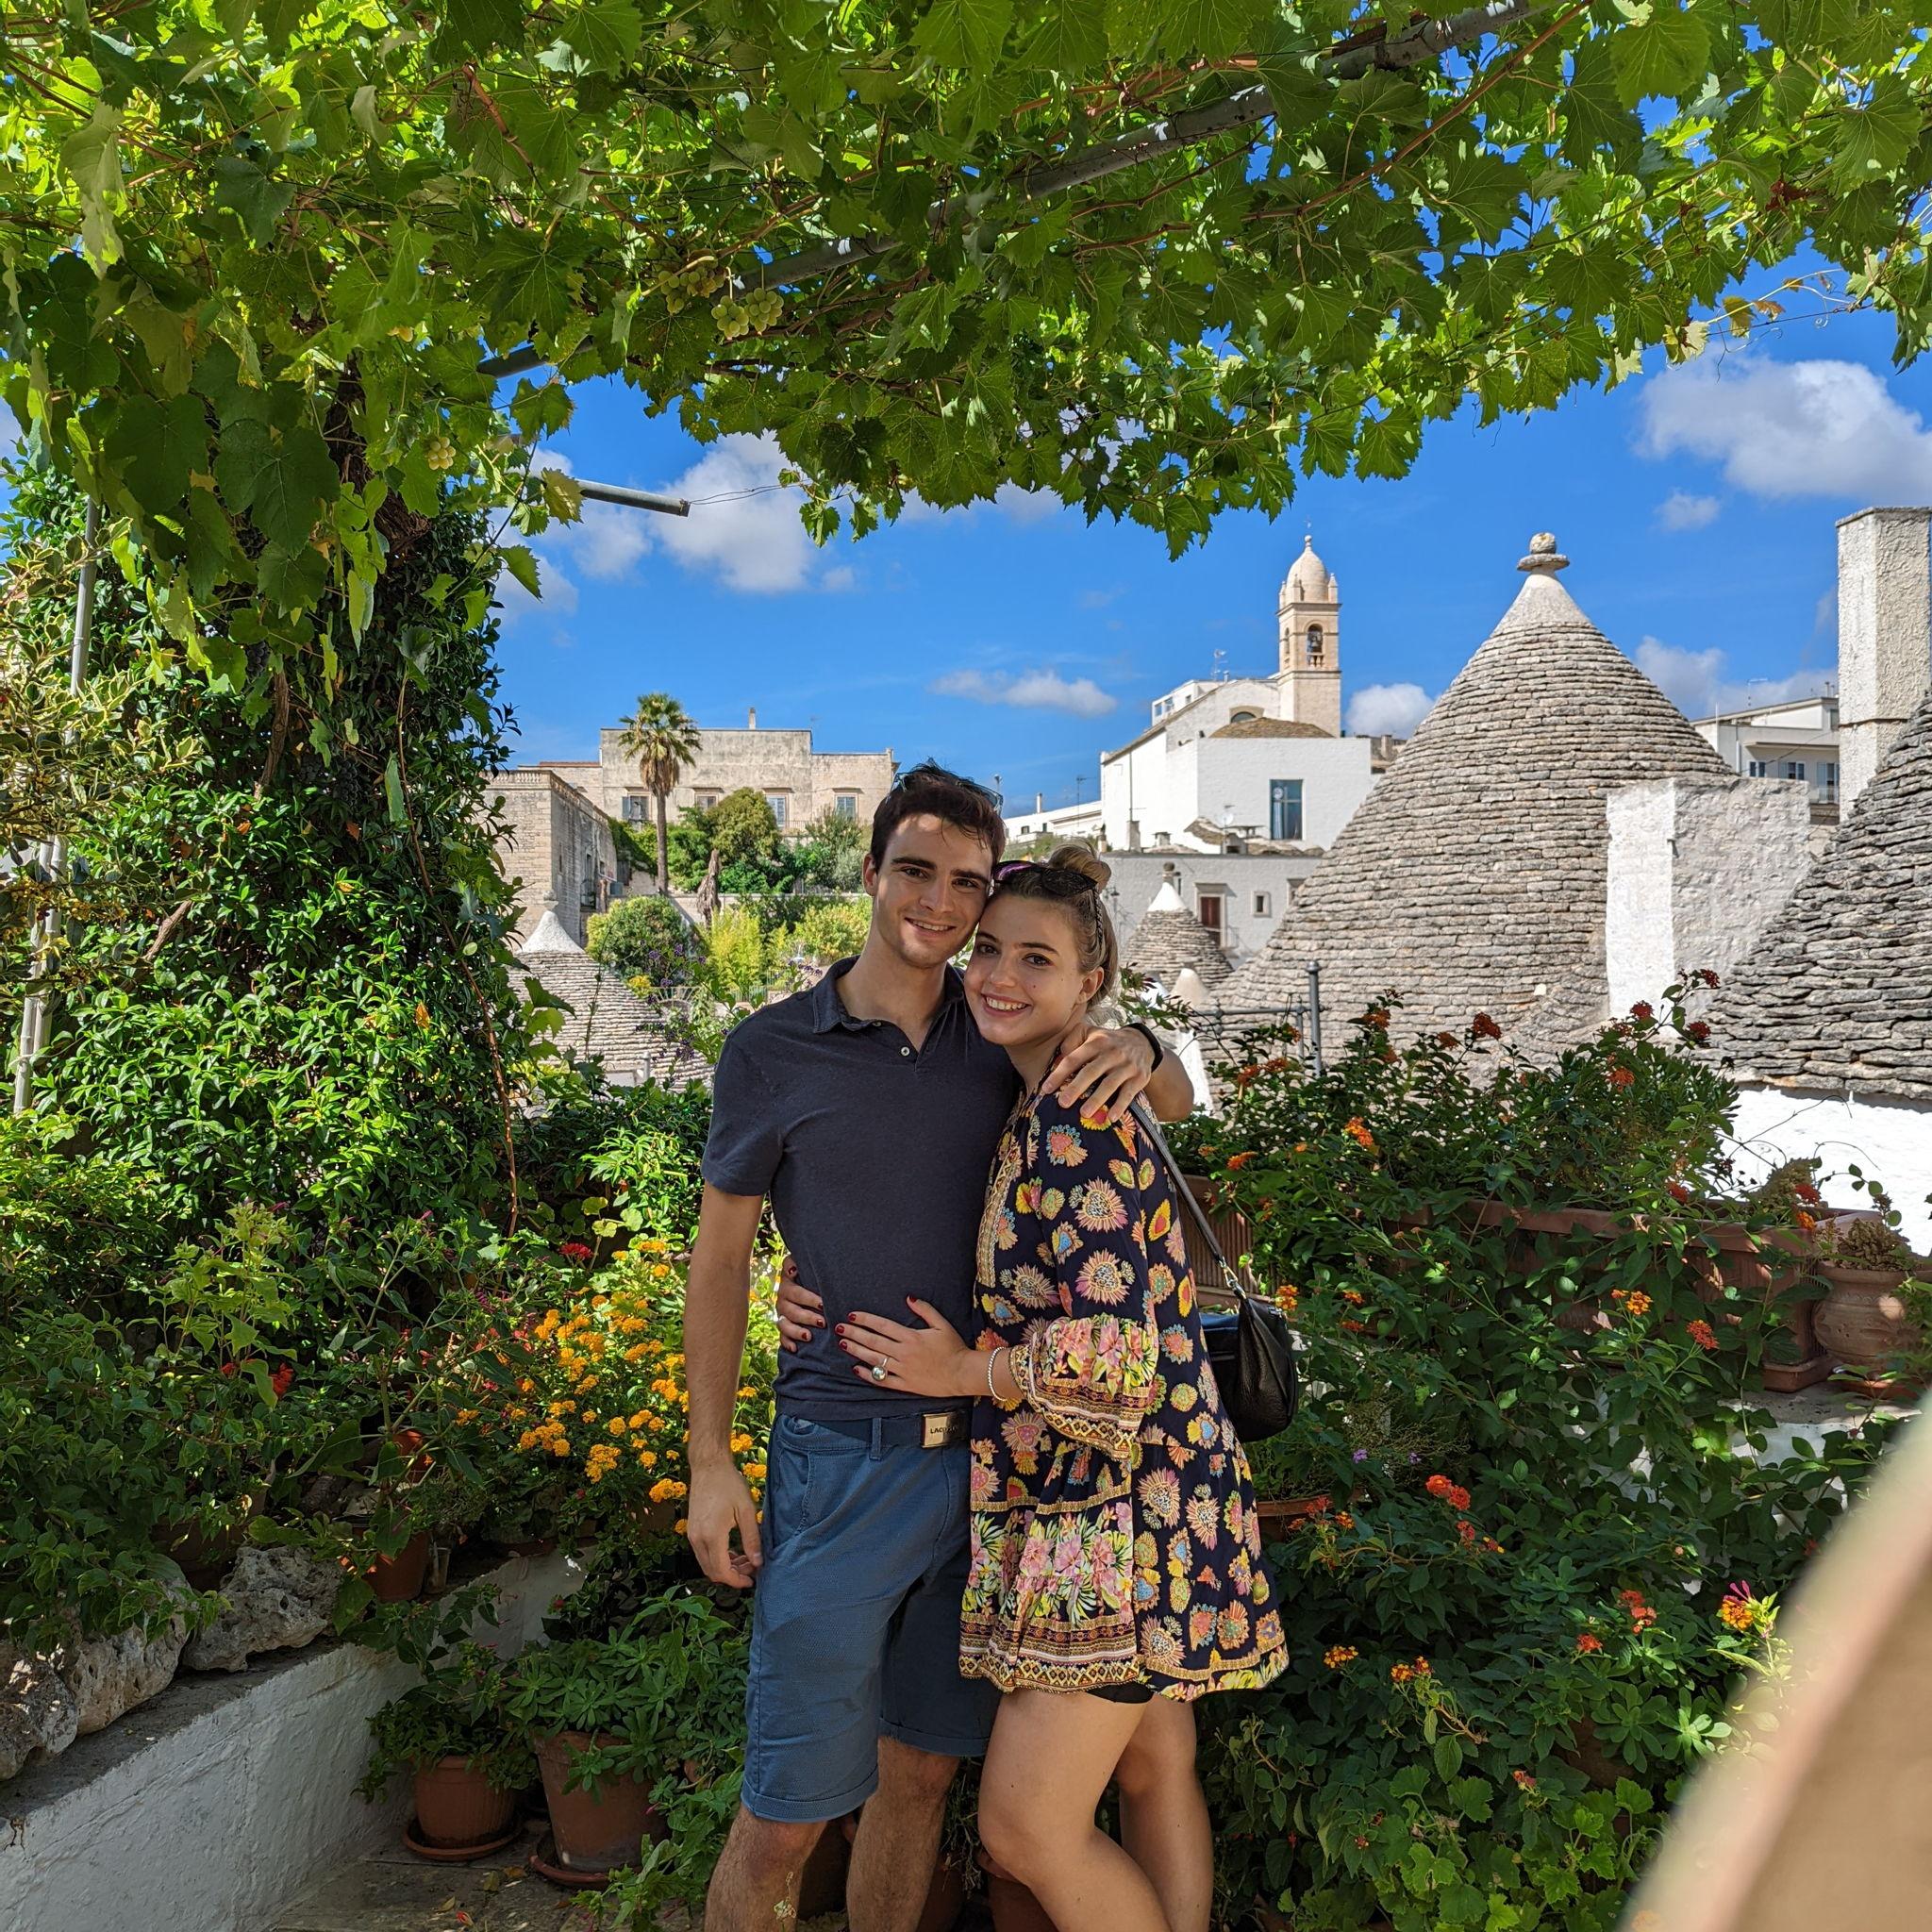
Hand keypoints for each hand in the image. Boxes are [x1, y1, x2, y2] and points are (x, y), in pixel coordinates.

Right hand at [687, 1461, 762, 1587]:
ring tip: (746, 1560)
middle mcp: (697, 1538)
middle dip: (732, 1575)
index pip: (721, 1571)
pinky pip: (703, 1553)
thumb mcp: (746, 1511)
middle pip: (712, 1572)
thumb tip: (758, 1562)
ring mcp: (692, 1534)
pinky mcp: (692, 1529)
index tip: (752, 1580)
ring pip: (706, 1564)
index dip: (737, 1581)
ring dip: (725, 1567)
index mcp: (711, 1536)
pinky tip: (733, 1551)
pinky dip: (717, 1558)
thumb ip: (752, 1539)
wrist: (709, 1466)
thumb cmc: (729, 1484)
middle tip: (752, 1569)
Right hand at [775, 1252, 824, 1353]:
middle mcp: (782, 1300)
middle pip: (792, 1310)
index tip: (822, 1304)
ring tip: (809, 1336)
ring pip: (784, 1324)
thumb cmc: (807, 1273)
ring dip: (796, 1331)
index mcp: (787, 1284)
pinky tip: (795, 1348)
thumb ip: (796, 1263)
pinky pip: (781, 1337)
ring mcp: (781, 1314)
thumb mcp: (805, 1264)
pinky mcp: (783, 1327)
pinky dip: (787, 1343)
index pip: (797, 1293)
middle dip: (807, 1317)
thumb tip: (793, 1268)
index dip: (809, 1299)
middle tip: (823, 1322)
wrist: (802, 1282)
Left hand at [838, 1299, 973, 1397]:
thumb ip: (925, 1310)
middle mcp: (904, 1353)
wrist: (962, 1373)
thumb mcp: (942, 1325)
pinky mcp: (905, 1384)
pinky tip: (856, 1368)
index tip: (852, 1315)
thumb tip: (908, 1297)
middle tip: (839, 1328)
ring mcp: (903, 1370)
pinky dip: (868, 1375)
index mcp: (911, 1337)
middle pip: (873, 1341)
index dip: (865, 1319)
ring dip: (857, 1351)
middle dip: (854, 1333)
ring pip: (874, 1360)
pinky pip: (882, 1380)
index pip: (882, 1325)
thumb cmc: (954, 1348)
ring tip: (843, 1344)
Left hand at [1042, 1022, 1154, 1126]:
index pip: (1074, 1058)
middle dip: (1076, 1088)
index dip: (1059, 1073)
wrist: (1142, 1043)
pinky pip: (1129, 1093)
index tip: (1046, 1089)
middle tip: (1063, 1103)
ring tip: (1084, 1113)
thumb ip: (1072, 1039)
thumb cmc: (1107, 1042)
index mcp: (1096, 1042)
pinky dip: (1120, 1106)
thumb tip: (1059, 1058)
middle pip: (1091, 1072)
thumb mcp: (1090, 1032)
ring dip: (1097, 1099)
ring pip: (1110, 1084)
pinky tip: (1111, 1117)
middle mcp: (1112, 1053)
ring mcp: (1127, 1065)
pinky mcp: (1139, 1077)